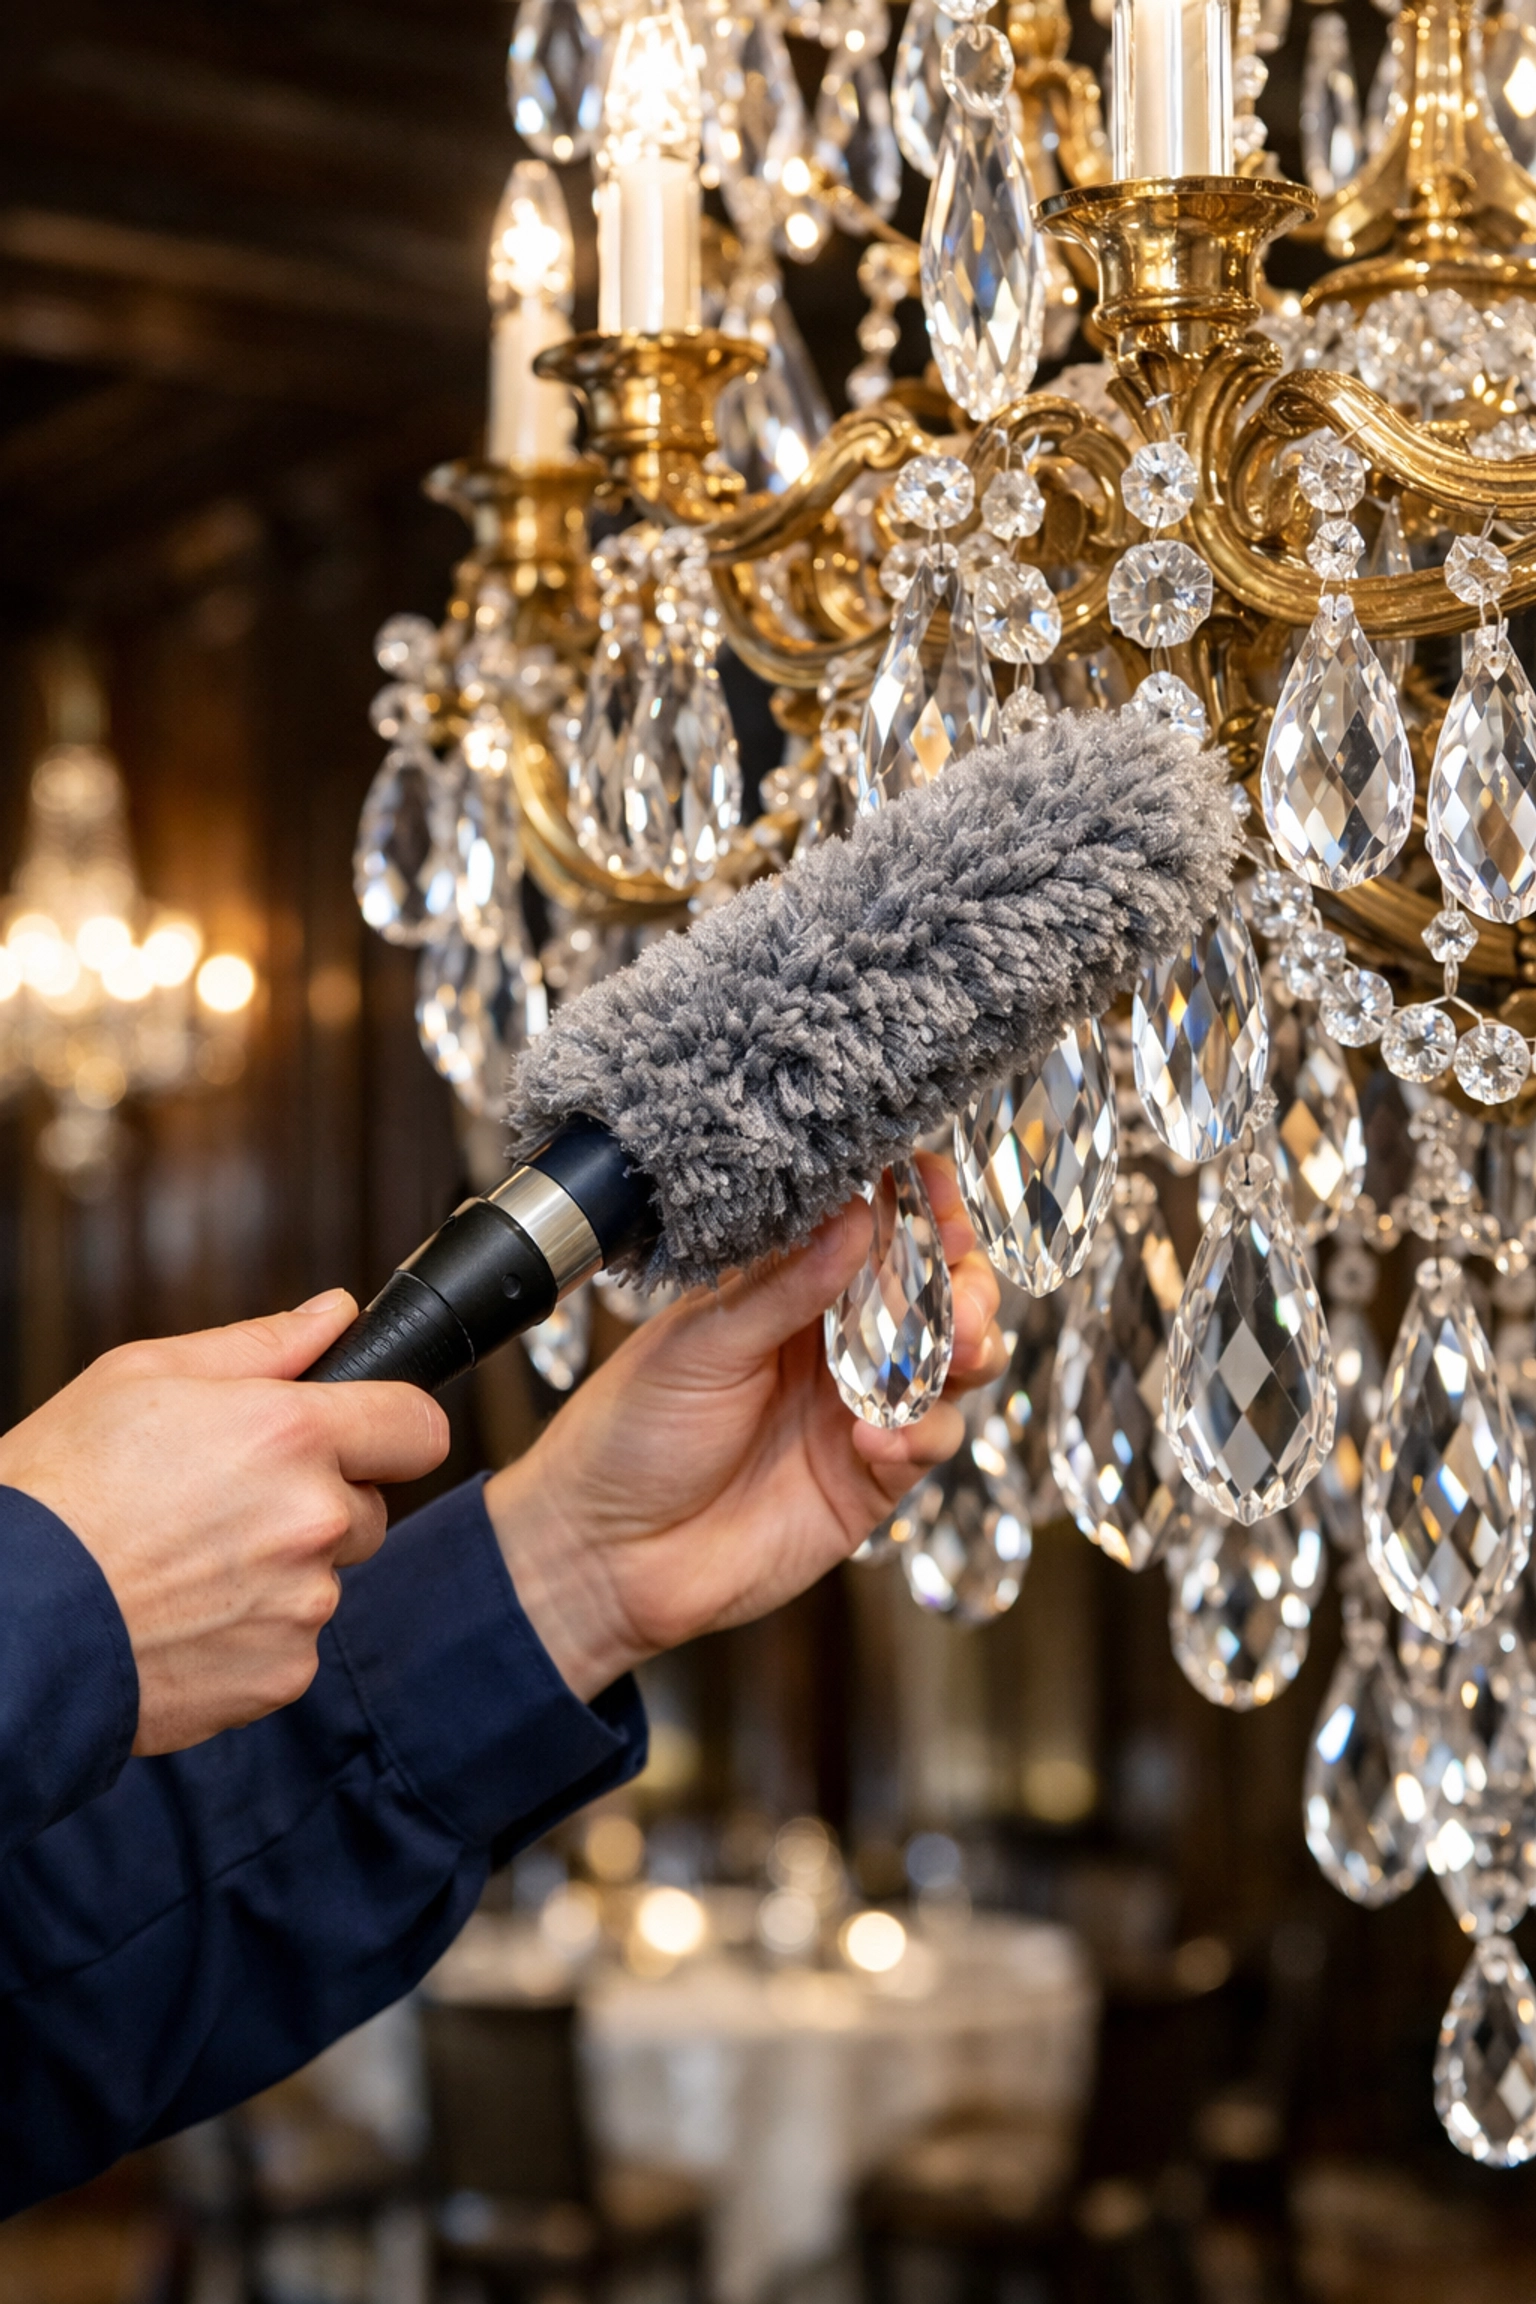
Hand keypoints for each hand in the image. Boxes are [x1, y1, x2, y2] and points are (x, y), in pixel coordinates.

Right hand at [0, 1293, 448, 1753]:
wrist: (7, 1622)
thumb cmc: (57, 1490)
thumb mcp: (141, 1377)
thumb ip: (260, 1346)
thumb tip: (335, 1315)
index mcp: (291, 1433)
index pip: (418, 1426)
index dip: (392, 1425)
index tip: (365, 1434)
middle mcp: (314, 1519)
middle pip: (372, 1505)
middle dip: (320, 1500)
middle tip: (227, 1503)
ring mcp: (303, 1604)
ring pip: (326, 1576)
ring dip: (281, 1570)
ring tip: (186, 1564)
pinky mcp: (281, 1674)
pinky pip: (292, 1642)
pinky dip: (251, 1634)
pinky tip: (183, 1616)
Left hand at [485, 1156, 1004, 1700]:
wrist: (605, 1554)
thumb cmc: (630, 1435)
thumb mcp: (701, 1344)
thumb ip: (784, 1287)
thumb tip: (856, 1215)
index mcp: (787, 1290)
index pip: (872, 1229)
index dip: (914, 1205)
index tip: (934, 1188)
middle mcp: (833, 1342)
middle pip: (934, 1292)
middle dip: (962, 1280)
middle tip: (960, 1289)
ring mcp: (858, 1408)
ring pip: (952, 1362)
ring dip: (968, 1347)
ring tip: (955, 1347)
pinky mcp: (874, 1477)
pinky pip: (931, 1441)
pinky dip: (924, 1432)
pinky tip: (877, 1438)